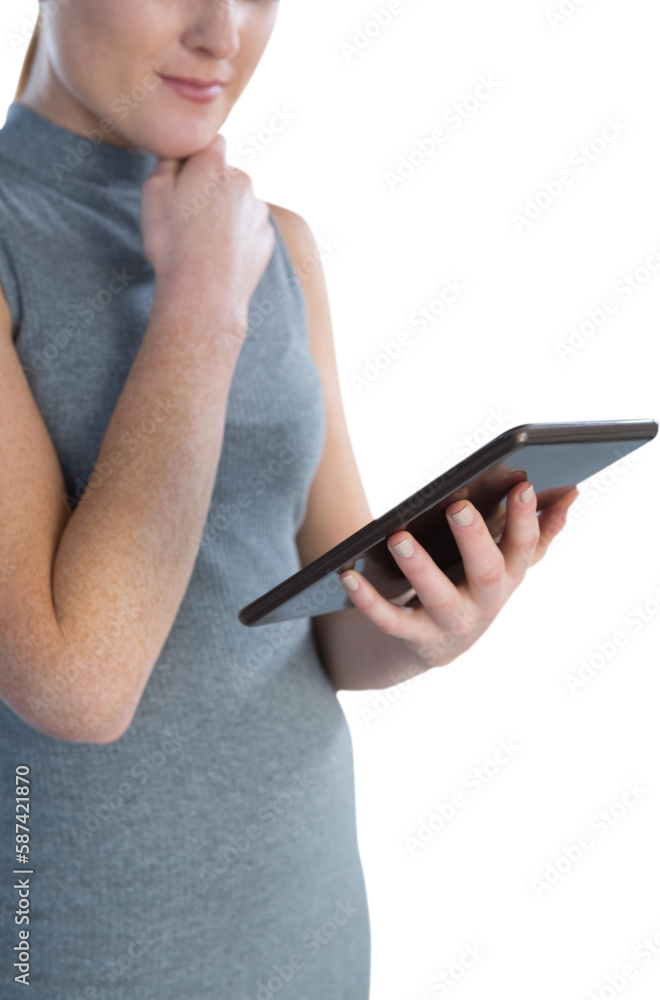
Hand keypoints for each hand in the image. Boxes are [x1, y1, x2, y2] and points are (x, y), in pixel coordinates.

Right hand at [141, 134, 274, 316]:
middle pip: (226, 175)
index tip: (185, 182)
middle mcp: (243, 182)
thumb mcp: (153, 193)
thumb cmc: (173, 244)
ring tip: (204, 241)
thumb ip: (169, 161)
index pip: (212, 142)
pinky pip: (250, 228)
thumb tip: (182, 150)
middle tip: (189, 218)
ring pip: (240, 202)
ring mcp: (259, 211)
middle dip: (211, 188)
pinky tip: (220, 255)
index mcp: (214, 166)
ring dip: (226, 213)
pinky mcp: (267, 238)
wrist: (204, 295)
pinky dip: (238, 236)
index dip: (197, 159)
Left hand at [338, 480, 579, 667]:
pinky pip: (391, 620)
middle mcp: (487, 601)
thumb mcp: (506, 558)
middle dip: (475, 538)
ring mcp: (452, 622)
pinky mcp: (416, 637)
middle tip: (459, 506)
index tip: (523, 484)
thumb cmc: (474, 580)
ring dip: (419, 567)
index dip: (526, 518)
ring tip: (397, 537)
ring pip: (438, 597)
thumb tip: (570, 492)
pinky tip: (347, 575)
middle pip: (486, 570)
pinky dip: (368, 601)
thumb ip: (538, 528)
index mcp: (510, 574)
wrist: (441, 640)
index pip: (524, 545)